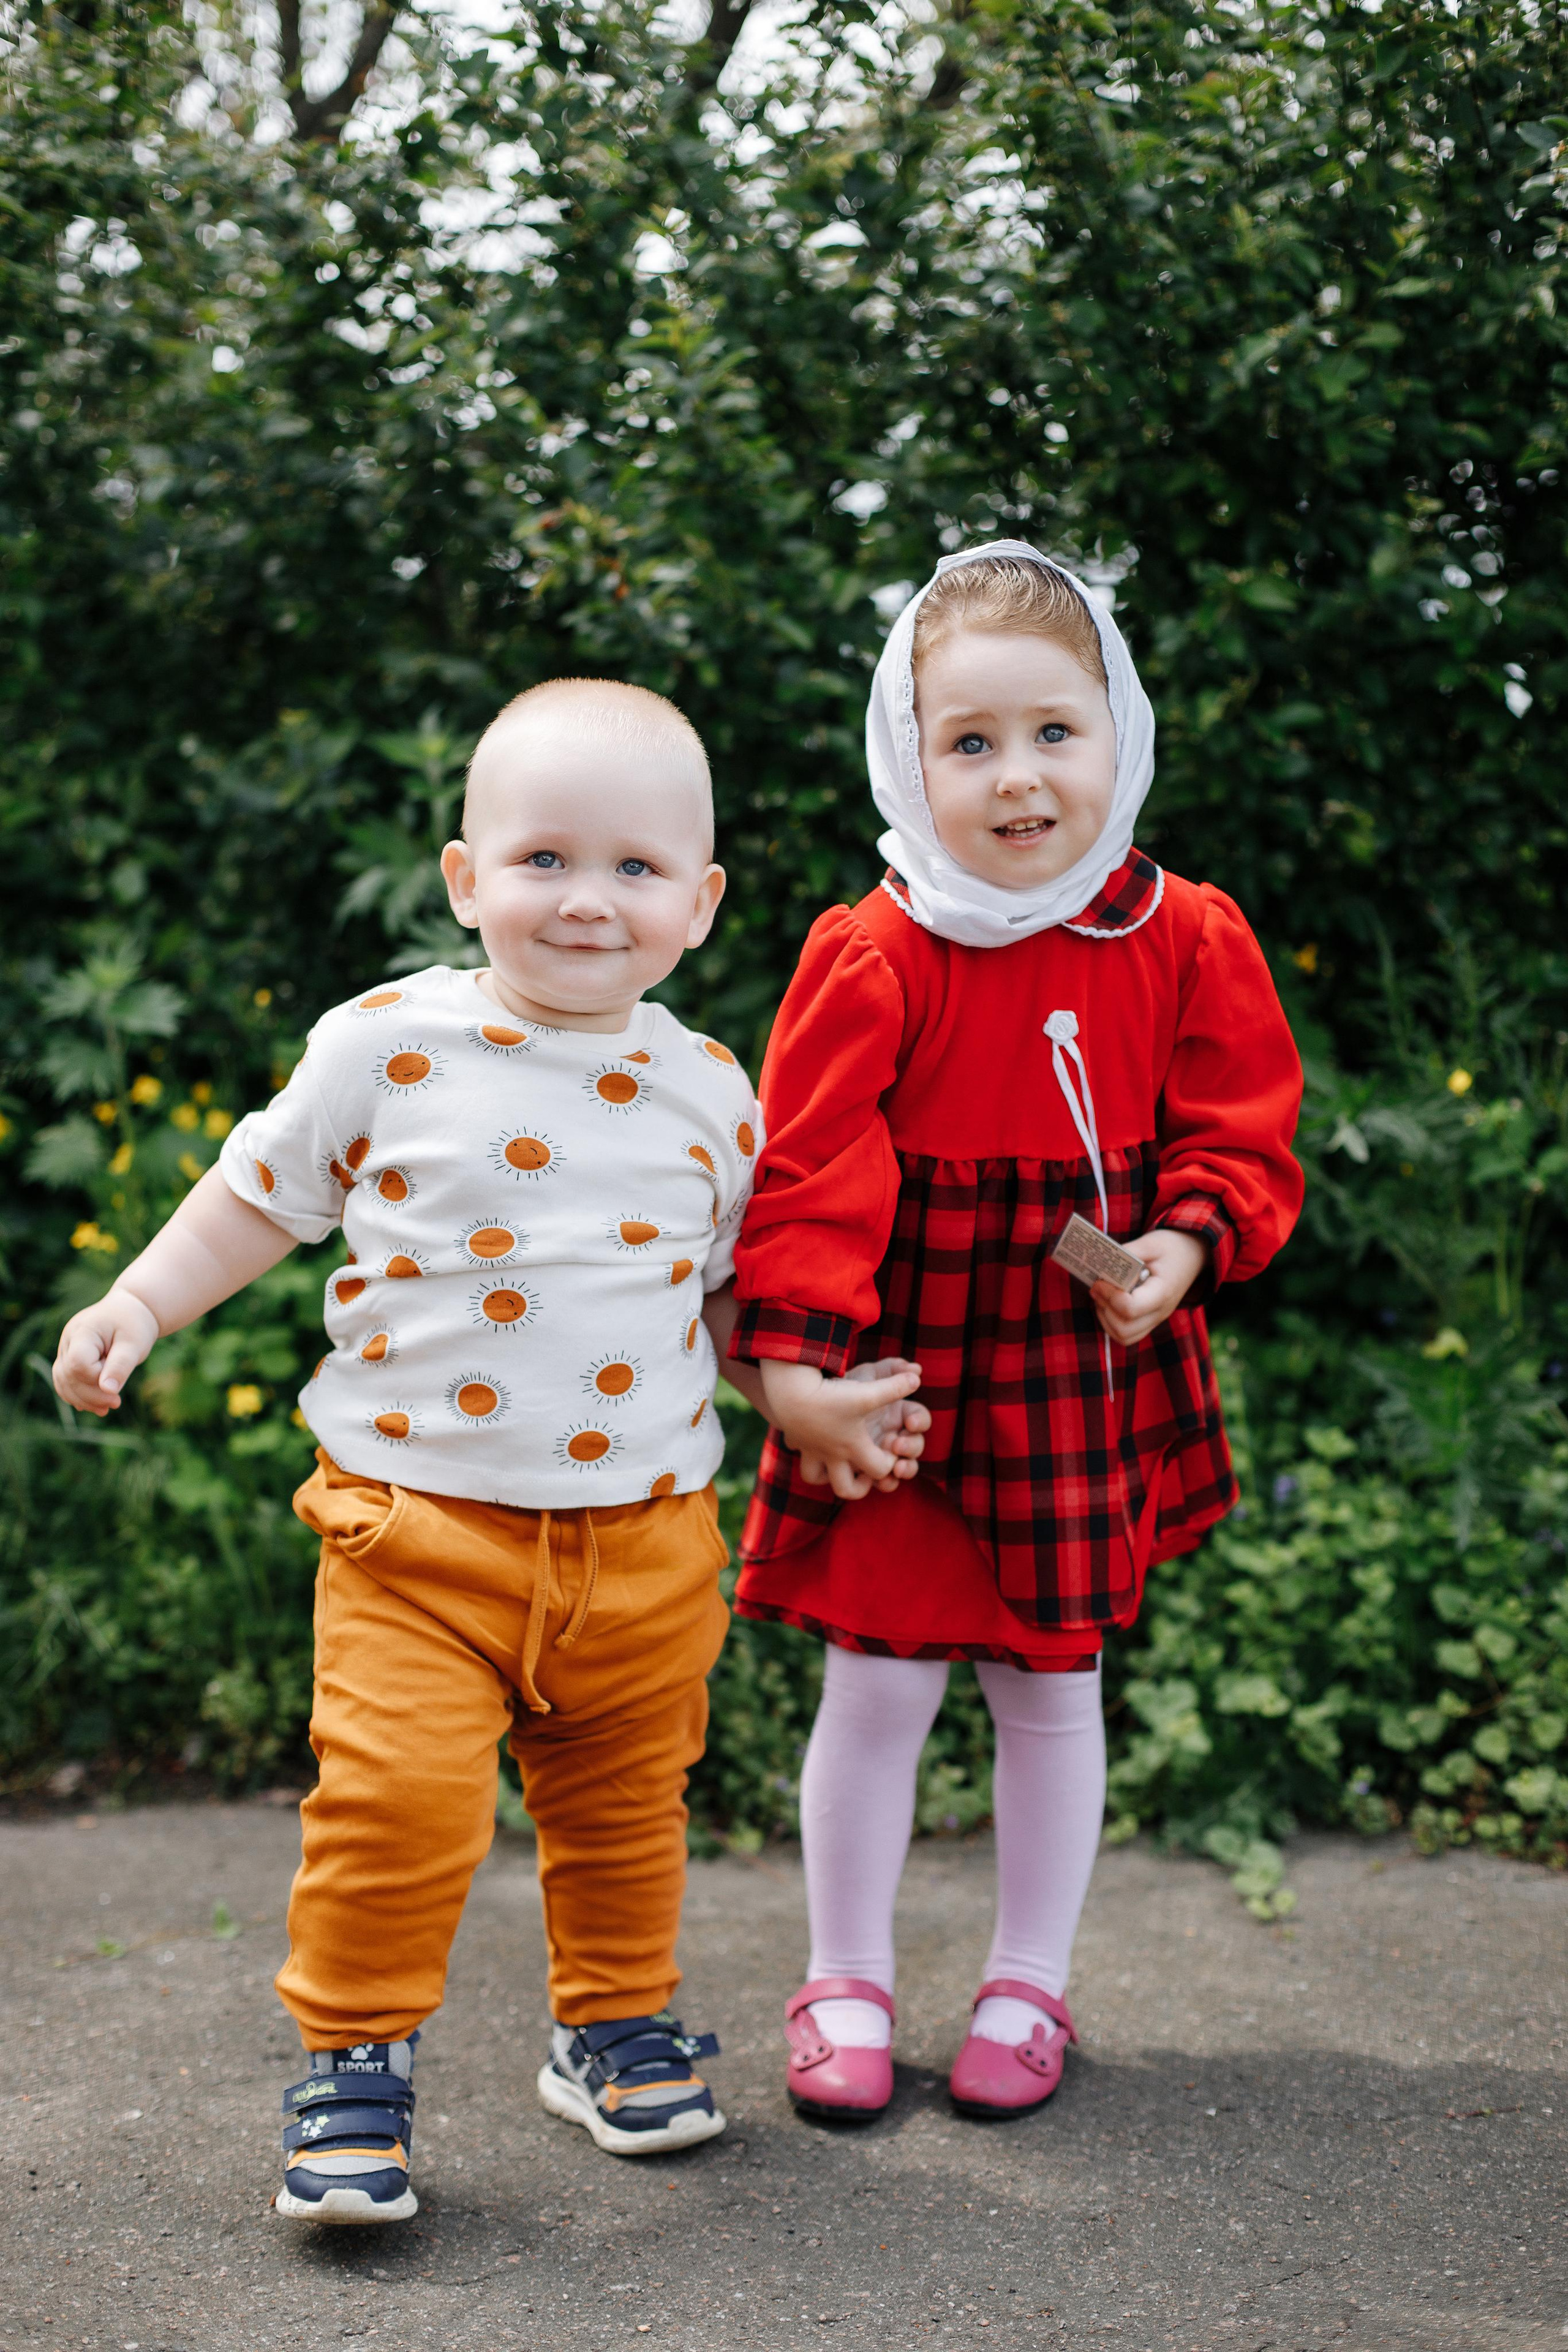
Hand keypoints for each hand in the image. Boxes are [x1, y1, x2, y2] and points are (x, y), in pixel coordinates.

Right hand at [53, 1286, 160, 1415]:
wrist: (129, 1311)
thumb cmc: (134, 1325)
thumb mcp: (134, 1344)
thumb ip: (120, 1366)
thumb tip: (108, 1391)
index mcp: (82, 1330)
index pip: (79, 1364)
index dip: (96, 1379)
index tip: (118, 1383)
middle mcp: (68, 1340)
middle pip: (69, 1376)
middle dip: (92, 1395)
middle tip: (117, 1403)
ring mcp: (65, 1349)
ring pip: (63, 1382)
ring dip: (84, 1399)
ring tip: (107, 1408)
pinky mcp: (69, 1359)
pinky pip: (66, 1382)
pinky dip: (79, 1396)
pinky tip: (96, 1405)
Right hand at [760, 1356, 930, 1501]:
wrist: (789, 1392)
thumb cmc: (831, 1395)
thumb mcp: (867, 1392)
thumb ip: (894, 1387)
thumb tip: (917, 1376)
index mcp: (853, 1447)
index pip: (880, 1469)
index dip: (890, 1462)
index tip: (891, 1447)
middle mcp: (831, 1455)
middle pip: (846, 1489)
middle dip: (860, 1487)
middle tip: (867, 1472)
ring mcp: (811, 1450)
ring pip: (815, 1478)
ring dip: (827, 1476)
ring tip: (838, 1465)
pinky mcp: (795, 1439)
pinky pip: (798, 1454)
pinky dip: (806, 1453)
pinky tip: (812, 1442)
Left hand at [1090, 1228, 1207, 1347]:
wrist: (1193, 1255)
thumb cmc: (1172, 1248)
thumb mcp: (1151, 1242)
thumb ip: (1128, 1253)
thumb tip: (1102, 1263)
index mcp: (1162, 1292)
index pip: (1131, 1309)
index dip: (1110, 1297)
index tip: (1100, 1281)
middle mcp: (1160, 1312)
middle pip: (1125, 1330)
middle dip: (1104, 1310)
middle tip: (1098, 1288)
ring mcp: (1155, 1319)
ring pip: (1124, 1336)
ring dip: (1105, 1318)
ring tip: (1102, 1296)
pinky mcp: (1150, 1320)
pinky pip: (1127, 1334)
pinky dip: (1111, 1323)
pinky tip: (1108, 1303)